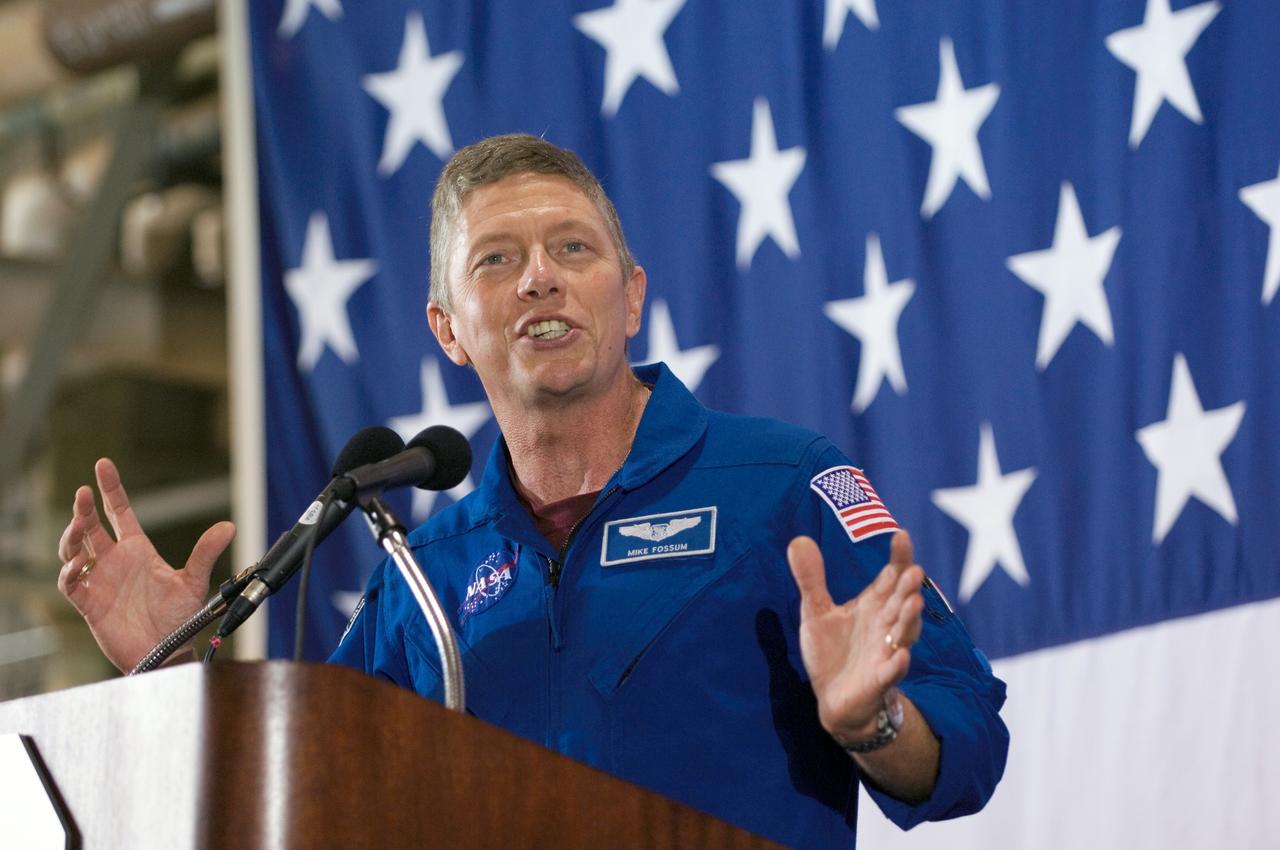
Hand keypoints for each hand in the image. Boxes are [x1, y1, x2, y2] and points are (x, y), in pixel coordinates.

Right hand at [56, 458, 234, 671]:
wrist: (167, 650)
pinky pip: (70, 582)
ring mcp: (100, 579)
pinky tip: (78, 564)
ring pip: (75, 549)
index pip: (119, 512)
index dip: (111, 489)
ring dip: (73, 535)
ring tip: (80, 525)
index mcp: (138, 550)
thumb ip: (205, 553)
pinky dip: (69, 571)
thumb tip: (229, 527)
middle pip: (91, 526)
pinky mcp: (89, 602)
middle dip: (84, 508)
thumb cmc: (180, 618)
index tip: (103, 465)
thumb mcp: (193, 582)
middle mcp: (116, 561)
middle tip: (84, 492)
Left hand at [787, 530, 924, 744]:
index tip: (901, 535)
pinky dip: (898, 664)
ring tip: (914, 603)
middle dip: (908, 587)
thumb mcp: (815, 611)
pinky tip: (902, 656)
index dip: (898, 557)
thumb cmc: (832, 651)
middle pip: (901, 601)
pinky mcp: (879, 679)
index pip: (890, 576)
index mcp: (873, 605)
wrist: (833, 699)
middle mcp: (885, 625)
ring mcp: (885, 652)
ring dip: (910, 619)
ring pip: (904, 633)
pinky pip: (892, 671)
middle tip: (913, 570)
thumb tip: (798, 539)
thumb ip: (810, 578)